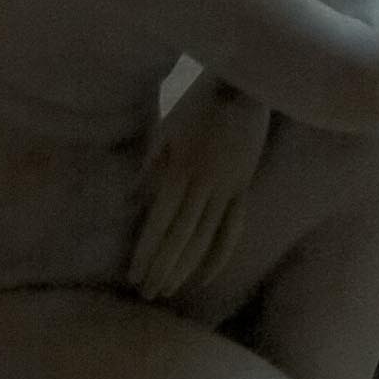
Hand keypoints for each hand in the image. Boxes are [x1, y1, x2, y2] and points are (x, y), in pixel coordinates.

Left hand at [127, 78, 271, 303]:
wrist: (244, 85)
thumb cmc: (199, 102)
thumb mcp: (167, 127)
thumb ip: (151, 164)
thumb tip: (133, 199)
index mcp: (182, 169)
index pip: (160, 222)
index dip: (147, 252)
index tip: (134, 276)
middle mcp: (205, 184)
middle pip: (181, 236)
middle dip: (163, 267)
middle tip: (148, 292)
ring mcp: (229, 188)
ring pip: (206, 237)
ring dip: (187, 267)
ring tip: (170, 289)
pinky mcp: (244, 187)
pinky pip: (233, 228)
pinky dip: (220, 255)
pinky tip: (207, 275)